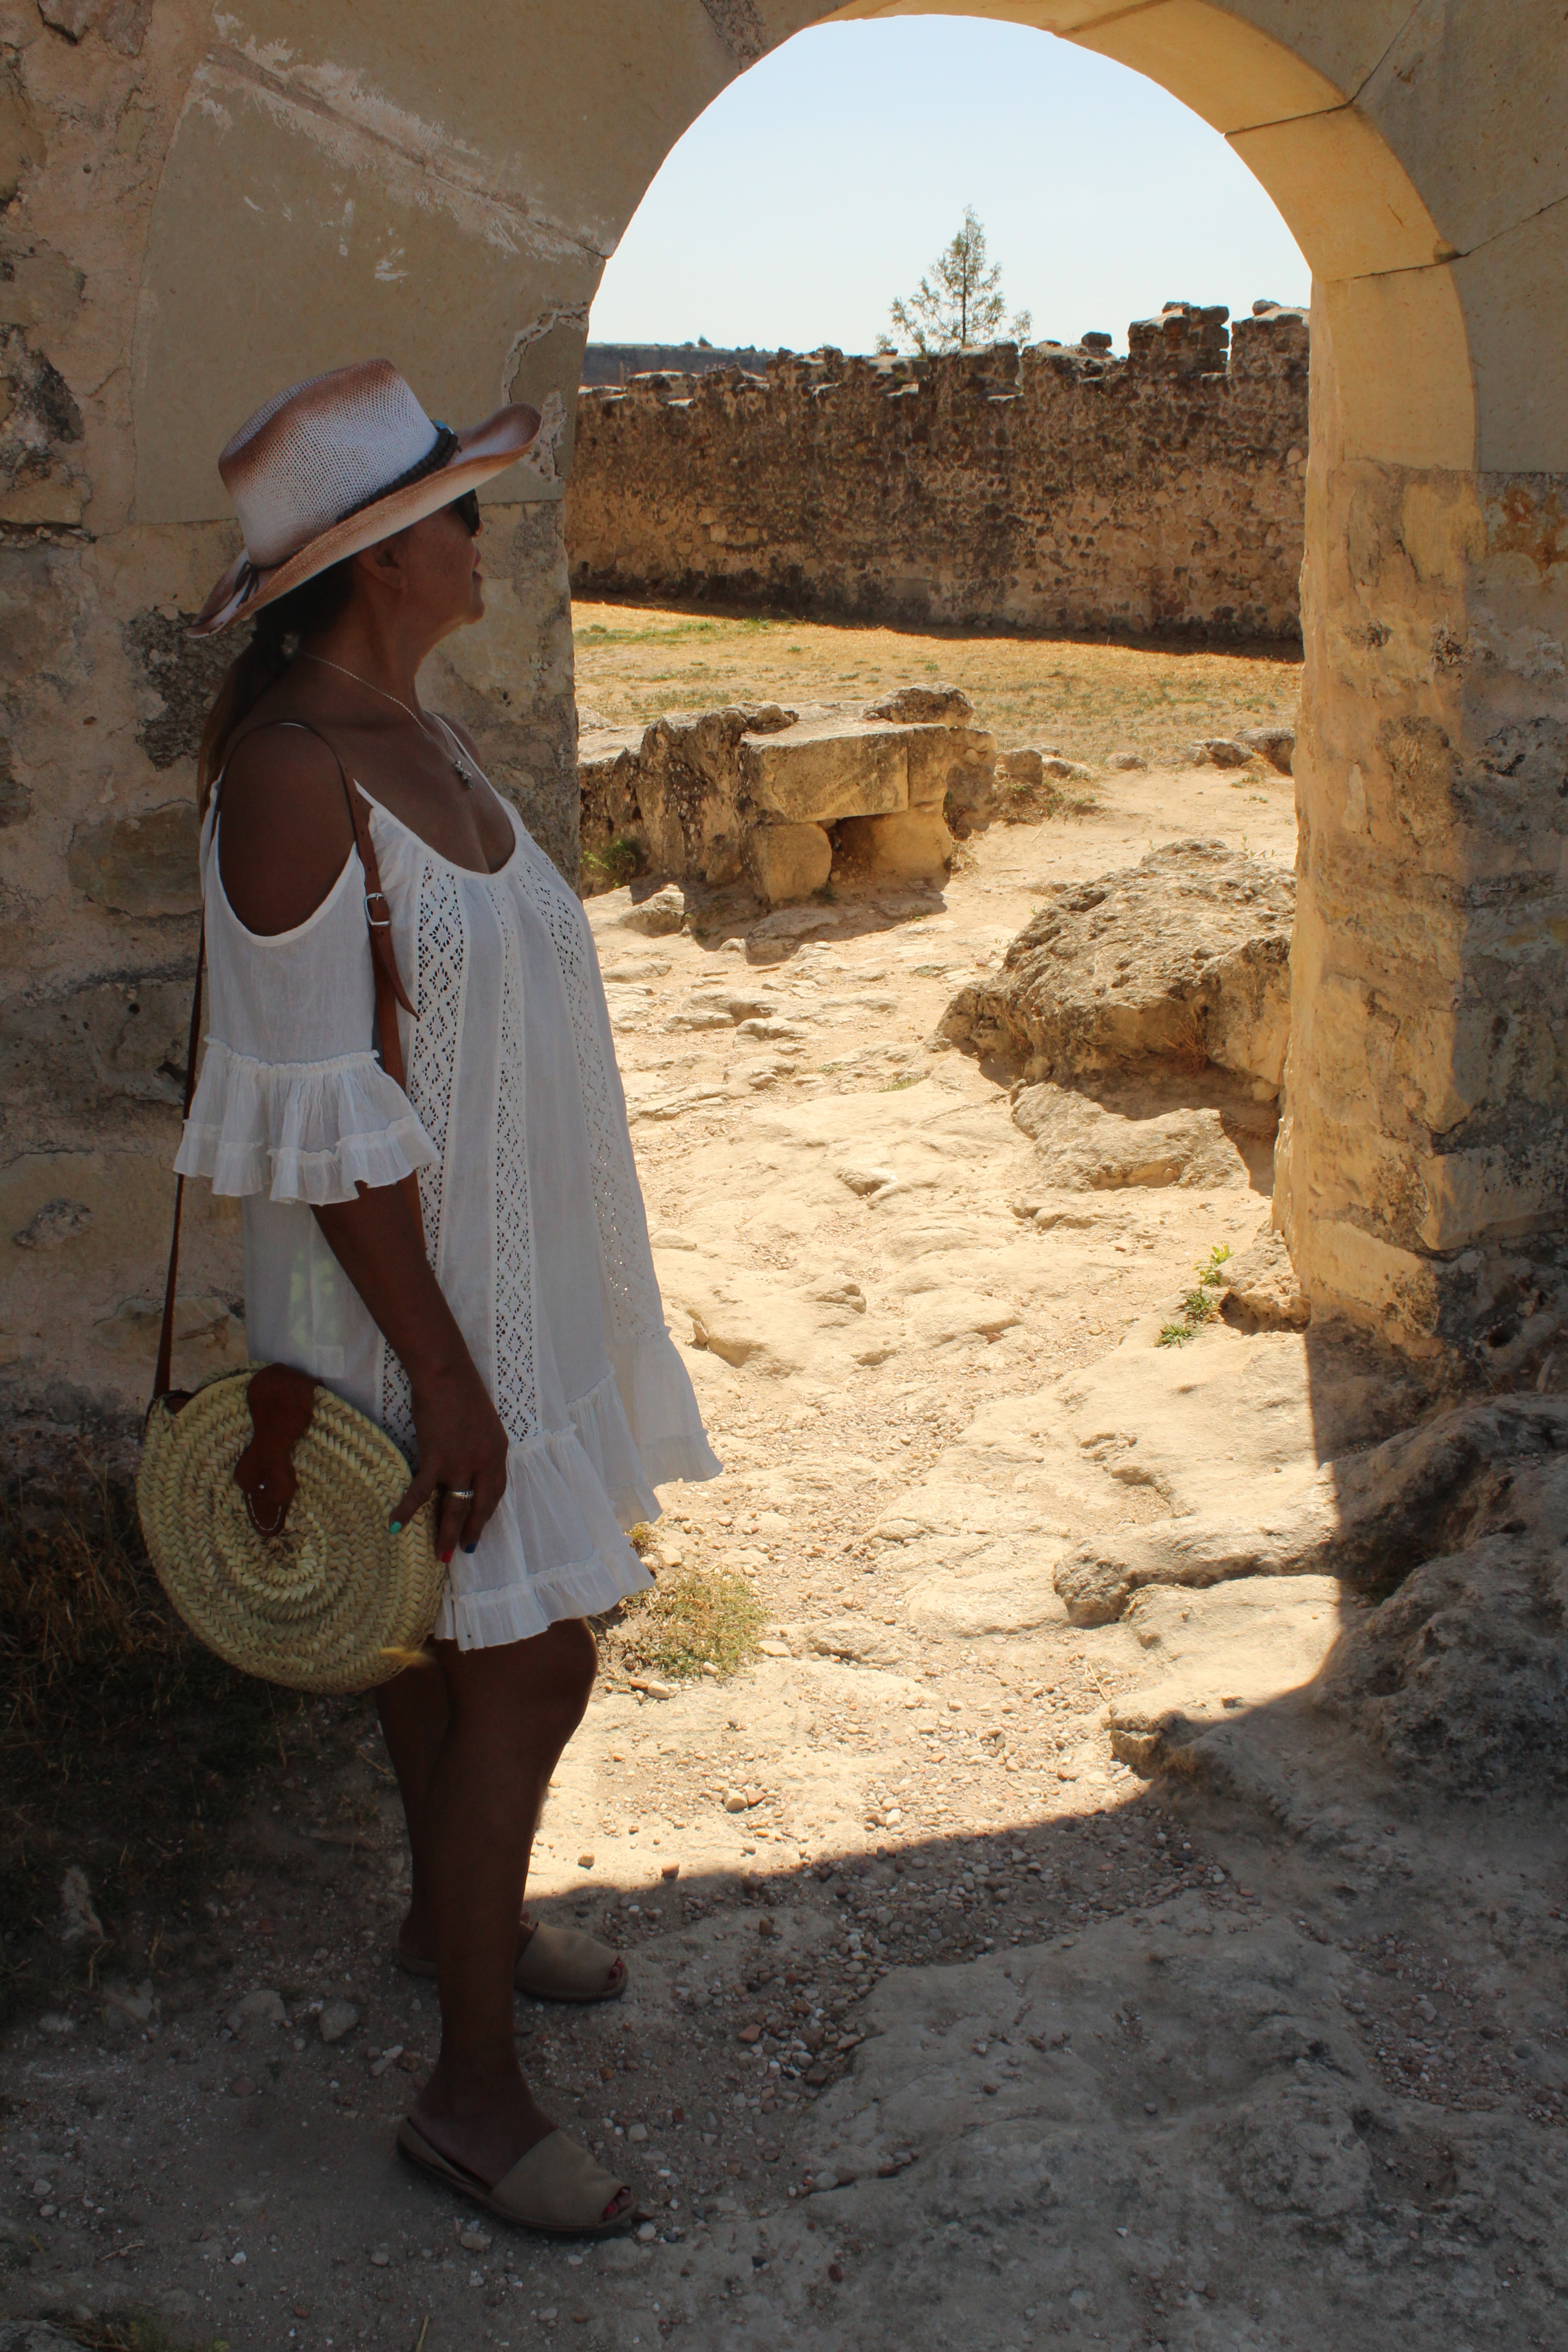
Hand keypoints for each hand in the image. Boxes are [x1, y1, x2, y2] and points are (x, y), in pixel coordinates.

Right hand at [393, 1354, 509, 1564]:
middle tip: (464, 1552)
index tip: (479, 1527)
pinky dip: (407, 1510)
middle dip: (472, 1531)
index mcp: (498, 1452)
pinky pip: (421, 1492)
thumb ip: (482, 1446)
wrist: (446, 1375)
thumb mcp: (485, 1422)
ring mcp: (461, 1462)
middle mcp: (484, 1462)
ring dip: (447, 1533)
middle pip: (479, 1505)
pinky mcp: (436, 1459)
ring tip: (442, 1556)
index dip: (487, 1513)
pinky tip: (396, 1526)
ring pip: (455, 1506)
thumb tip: (471, 1464)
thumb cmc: (463, 1392)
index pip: (496, 1492)